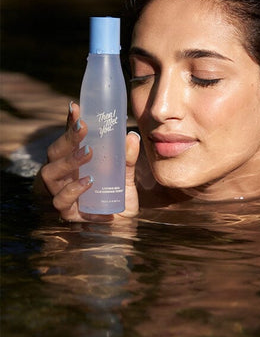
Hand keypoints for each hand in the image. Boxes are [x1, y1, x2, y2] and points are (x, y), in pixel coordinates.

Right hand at [35, 102, 139, 222]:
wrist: (121, 228)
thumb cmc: (117, 199)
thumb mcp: (125, 177)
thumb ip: (127, 159)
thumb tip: (131, 137)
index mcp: (75, 163)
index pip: (69, 139)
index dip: (70, 123)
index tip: (76, 107)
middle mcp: (64, 176)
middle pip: (54, 153)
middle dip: (67, 138)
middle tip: (84, 128)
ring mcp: (62, 193)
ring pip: (50, 175)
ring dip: (68, 162)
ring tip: (88, 153)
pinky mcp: (67, 213)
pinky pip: (63, 202)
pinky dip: (75, 191)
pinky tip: (90, 182)